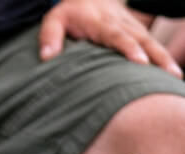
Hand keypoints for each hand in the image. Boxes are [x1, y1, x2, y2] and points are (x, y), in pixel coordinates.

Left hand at [39, 0, 182, 76]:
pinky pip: (151, 42)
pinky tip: (170, 71)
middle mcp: (120, 23)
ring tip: (176, 76)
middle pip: (141, 39)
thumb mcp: (54, 20)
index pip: (117, 35)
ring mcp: (131, 25)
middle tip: (170, 73)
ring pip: (150, 41)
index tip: (140, 62)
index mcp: (101, 22)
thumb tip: (47, 58)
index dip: (129, 48)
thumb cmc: (69, 12)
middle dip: (156, 56)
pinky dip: (161, 56)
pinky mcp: (136, 30)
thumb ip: (49, 37)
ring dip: (164, 58)